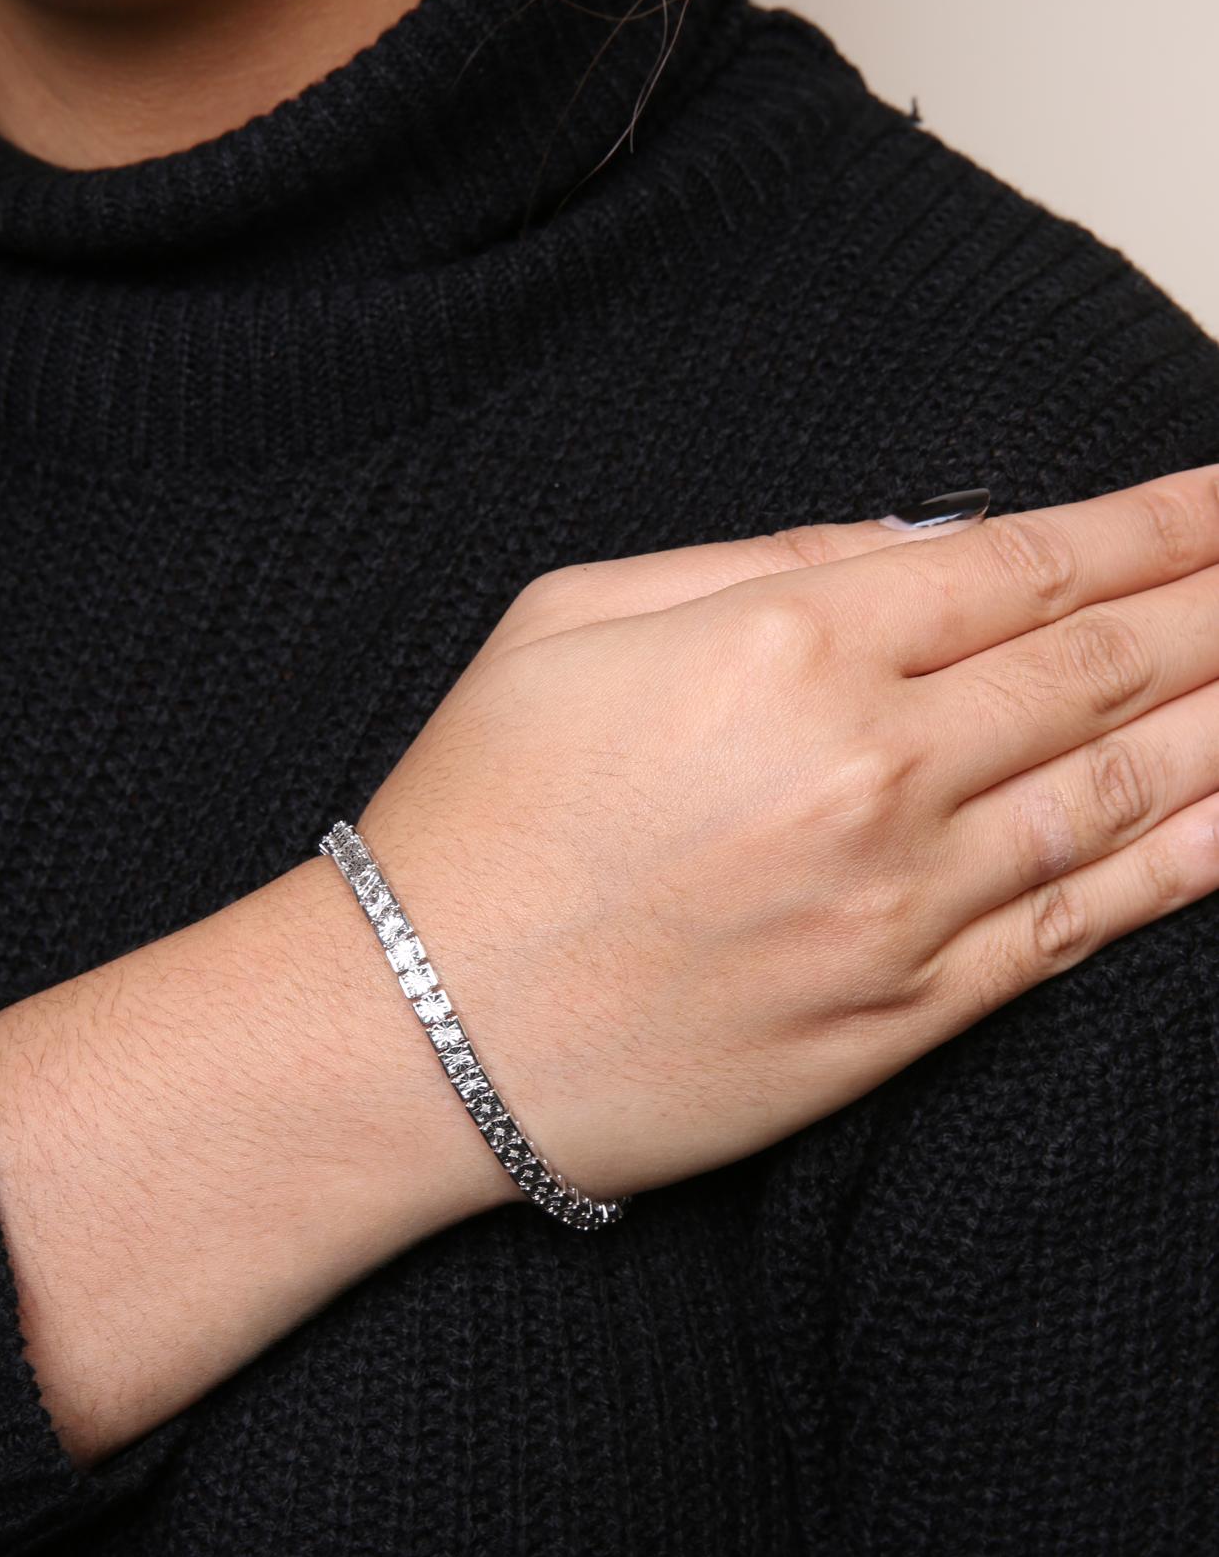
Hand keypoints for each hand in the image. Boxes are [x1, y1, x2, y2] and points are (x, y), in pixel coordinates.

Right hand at [357, 464, 1218, 1199]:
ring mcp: (902, 902)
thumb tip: (916, 549)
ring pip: (1125, 790)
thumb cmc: (475, 816)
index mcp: (789, 644)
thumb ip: (760, 561)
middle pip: (1106, 663)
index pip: (1030, 561)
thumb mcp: (571, 616)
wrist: (415, 1033)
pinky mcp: (905, 1016)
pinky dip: (1184, 867)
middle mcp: (872, 768)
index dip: (1160, 522)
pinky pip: (1081, 927)